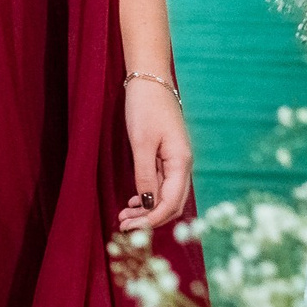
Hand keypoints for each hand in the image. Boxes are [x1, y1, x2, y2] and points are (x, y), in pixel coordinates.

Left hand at [117, 77, 191, 232]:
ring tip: (124, 216)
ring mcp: (175, 160)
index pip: (171, 202)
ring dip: (146, 209)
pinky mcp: (167, 155)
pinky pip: (161, 183)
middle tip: (124, 225)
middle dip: (149, 218)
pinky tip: (133, 200)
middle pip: (171, 203)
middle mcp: (182, 164)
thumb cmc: (145, 107)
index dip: (152, 219)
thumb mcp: (141, 142)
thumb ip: (145, 175)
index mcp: (181, 162)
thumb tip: (148, 204)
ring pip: (165, 195)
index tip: (131, 227)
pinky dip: (148, 195)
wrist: (150, 79)